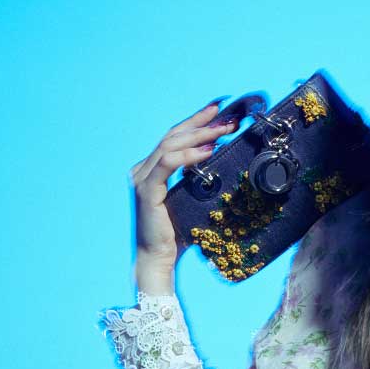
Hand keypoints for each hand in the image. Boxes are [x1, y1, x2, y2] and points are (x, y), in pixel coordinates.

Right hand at [128, 97, 240, 271]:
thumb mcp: (191, 200)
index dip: (196, 121)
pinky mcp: (146, 190)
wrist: (158, 259)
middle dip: (202, 123)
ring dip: (200, 135)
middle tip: (228, 116)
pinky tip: (208, 151)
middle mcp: (142, 169)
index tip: (218, 109)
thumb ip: (197, 180)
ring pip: (171, 145)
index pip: (174, 137)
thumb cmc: (177, 235)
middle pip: (173, 135)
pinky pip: (168, 164)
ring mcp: (142, 178)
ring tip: (224, 130)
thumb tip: (219, 159)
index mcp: (151, 169)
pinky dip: (189, 155)